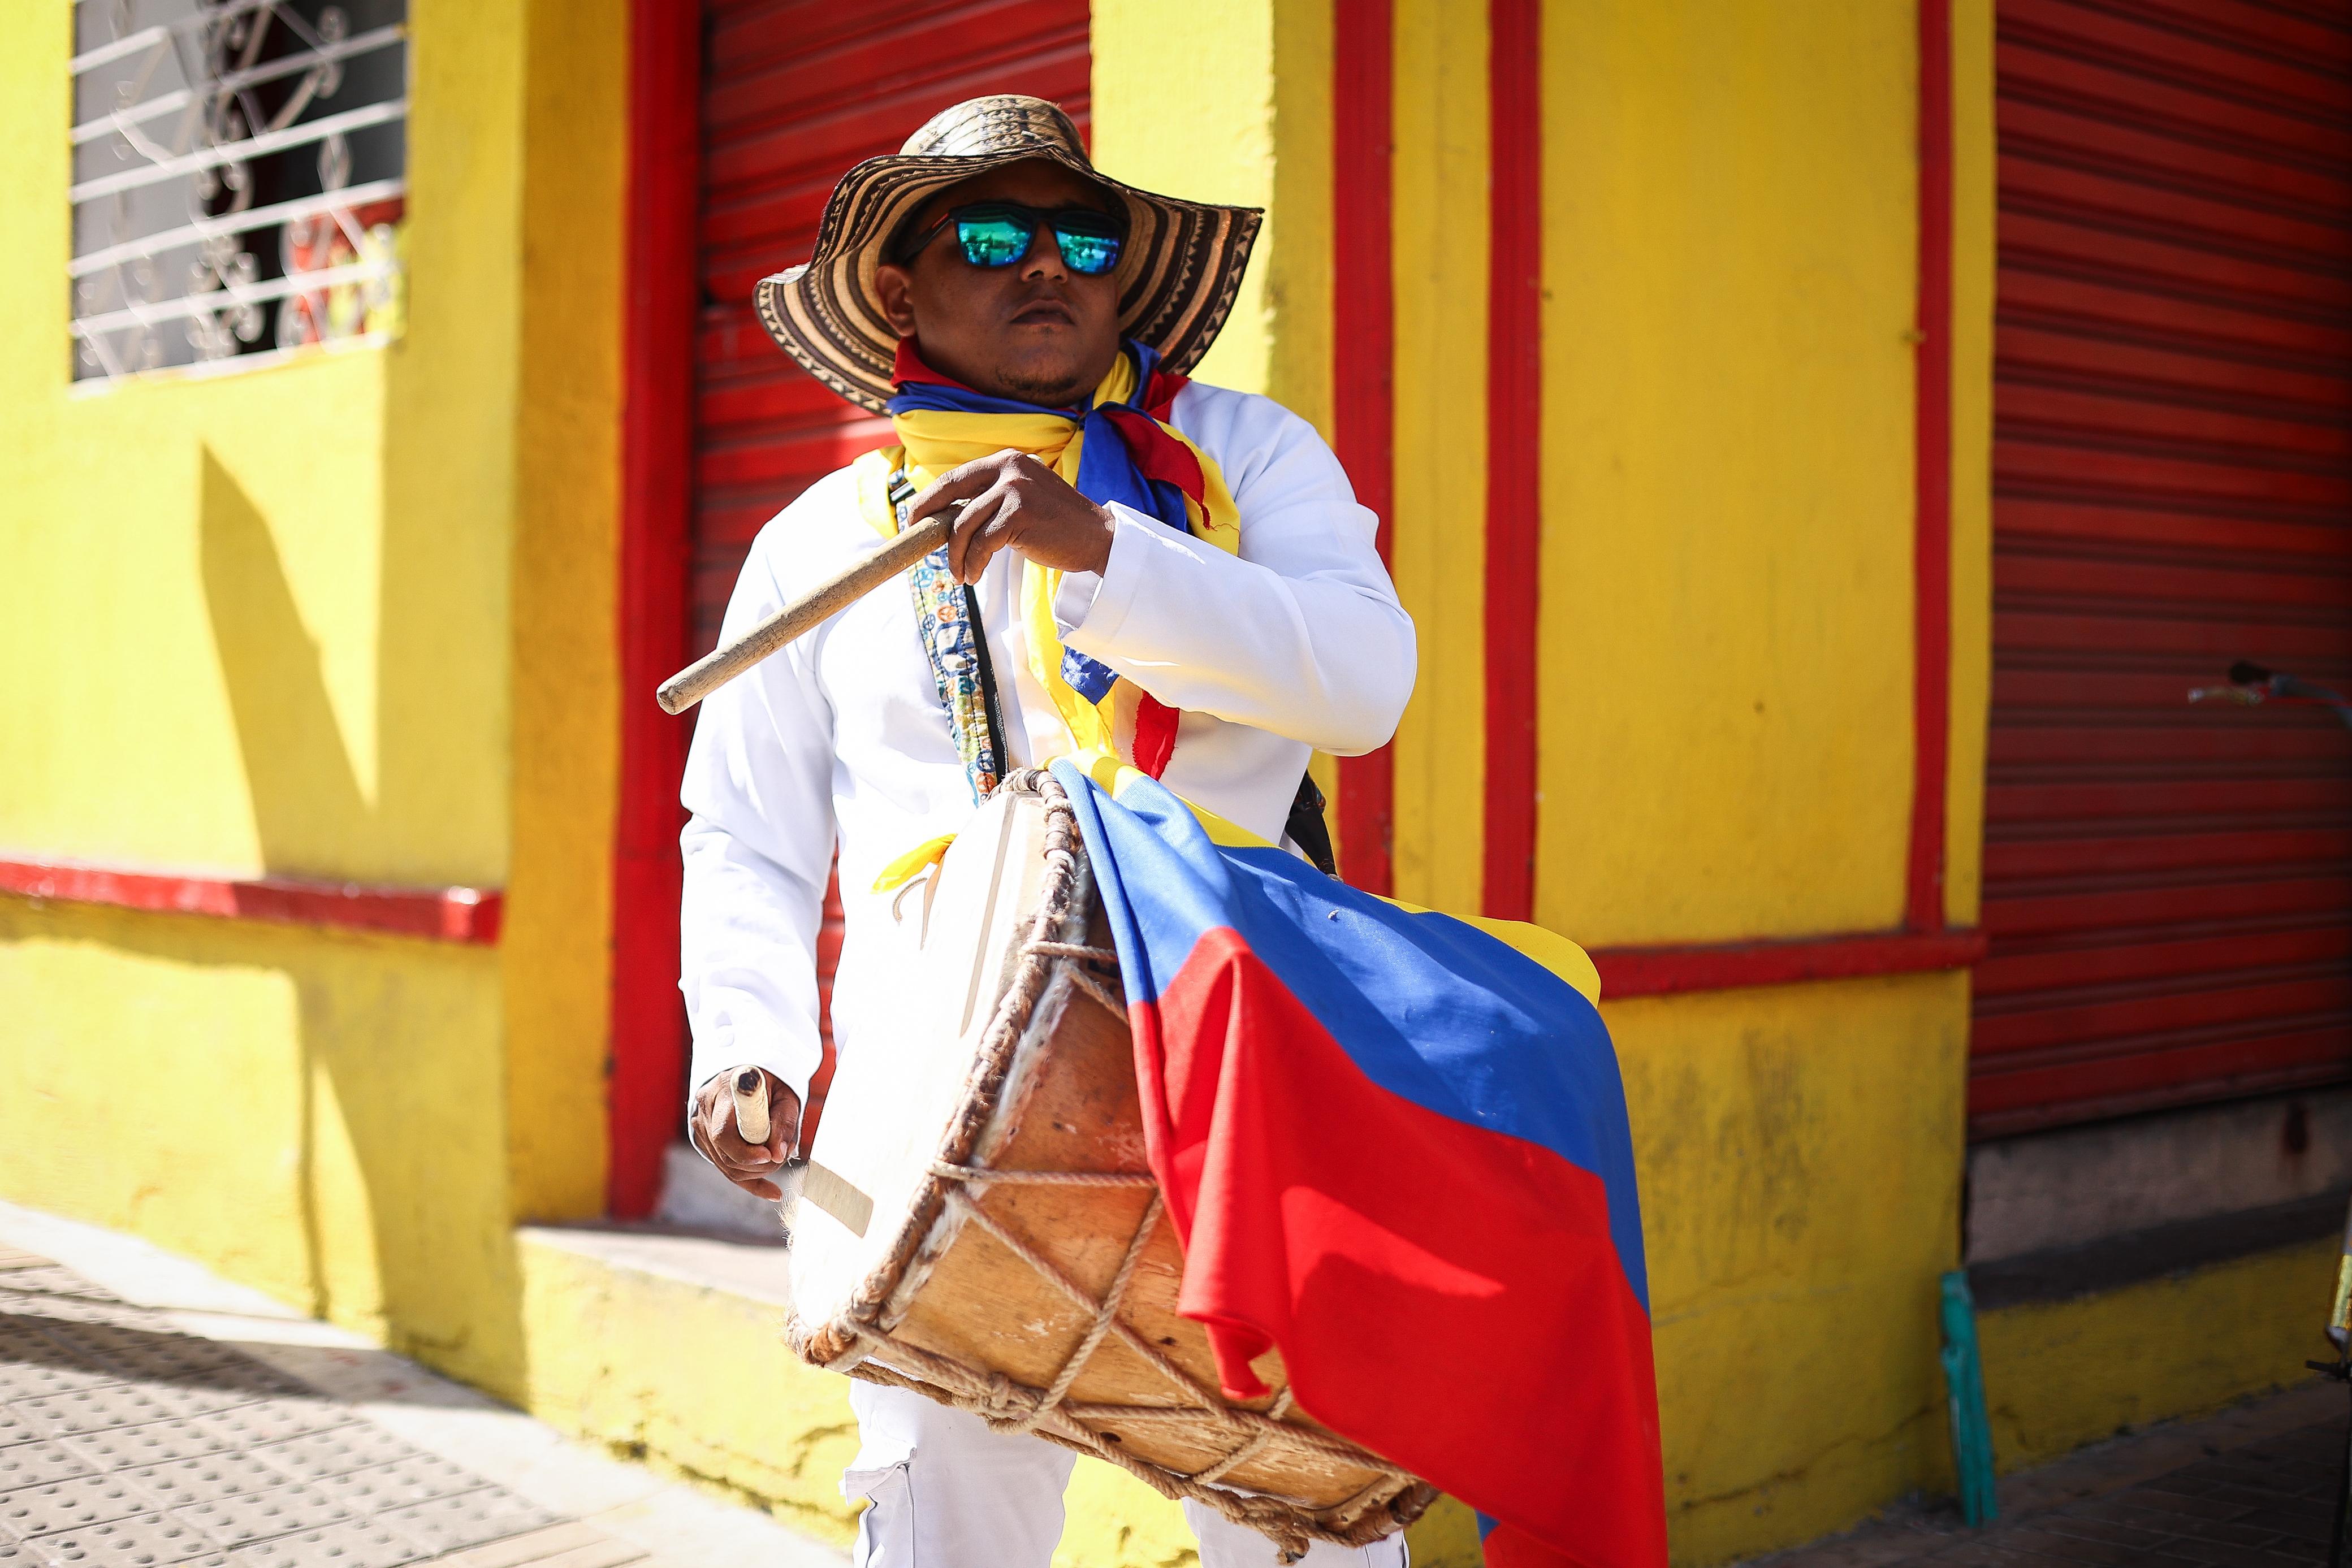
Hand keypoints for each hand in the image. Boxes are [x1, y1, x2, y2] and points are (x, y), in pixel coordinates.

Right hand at [689, 1068, 803, 1199]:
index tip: (769, 1156)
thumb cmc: (771, 1083)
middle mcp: (705, 1109)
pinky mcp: (705, 1142)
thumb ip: (783, 1121)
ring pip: (726, 1165)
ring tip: (779, 1158)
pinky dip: (753, 1183)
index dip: (746, 1151)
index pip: (724, 1133)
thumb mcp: (785, 1095)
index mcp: (724, 1090)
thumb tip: (779, 1154)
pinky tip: (774, 1193)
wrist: (749, 1077)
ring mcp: (701, 1127)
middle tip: (782, 1156)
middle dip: (758, 1164)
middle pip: (725, 1154)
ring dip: (757, 1171)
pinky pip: (727, 1169)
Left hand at [906, 449, 1114, 585]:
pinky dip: (974, 563)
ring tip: (961, 575)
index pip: (956, 477)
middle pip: (951, 492)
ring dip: (956, 555)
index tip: (915, 518)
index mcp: (1007, 461)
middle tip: (918, 540)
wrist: (1098, 539)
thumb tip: (945, 519)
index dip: (930, 498)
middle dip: (927, 519)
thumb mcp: (1021, 501)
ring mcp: (1016, 489)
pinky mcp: (1021, 513)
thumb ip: (990, 499)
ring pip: (964, 524)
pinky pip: (982, 543)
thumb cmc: (1056, 526)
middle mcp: (1009, 467)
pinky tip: (975, 575)